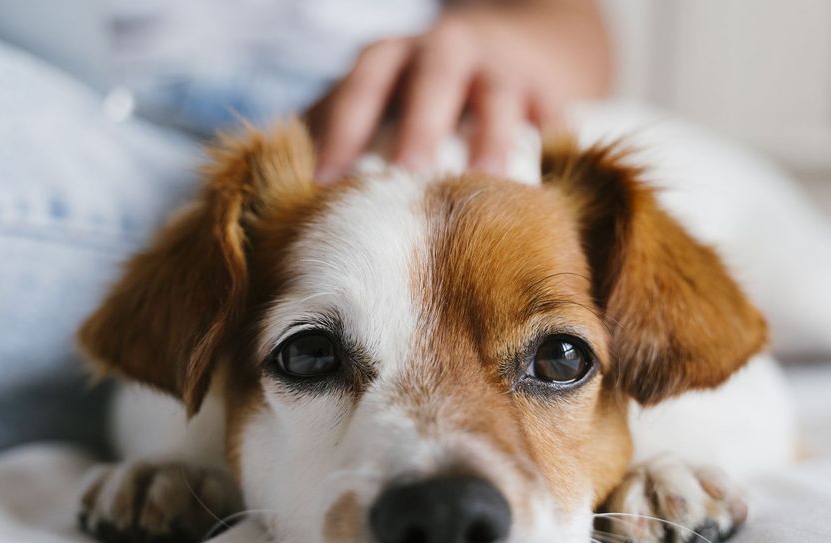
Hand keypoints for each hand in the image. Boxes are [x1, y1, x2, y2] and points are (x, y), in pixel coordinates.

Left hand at [307, 1, 610, 182]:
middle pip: (432, 82)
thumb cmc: (414, 101)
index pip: (361, 87)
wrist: (508, 54)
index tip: (325, 186)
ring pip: (498, 98)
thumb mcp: (372, 104)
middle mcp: (447, 50)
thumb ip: (332, 138)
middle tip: (407, 181)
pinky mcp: (550, 91)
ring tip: (486, 189)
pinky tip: (544, 193)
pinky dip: (551, 149)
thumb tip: (277, 203)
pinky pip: (553, 119)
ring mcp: (503, 68)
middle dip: (419, 130)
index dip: (343, 132)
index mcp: (392, 57)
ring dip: (491, 141)